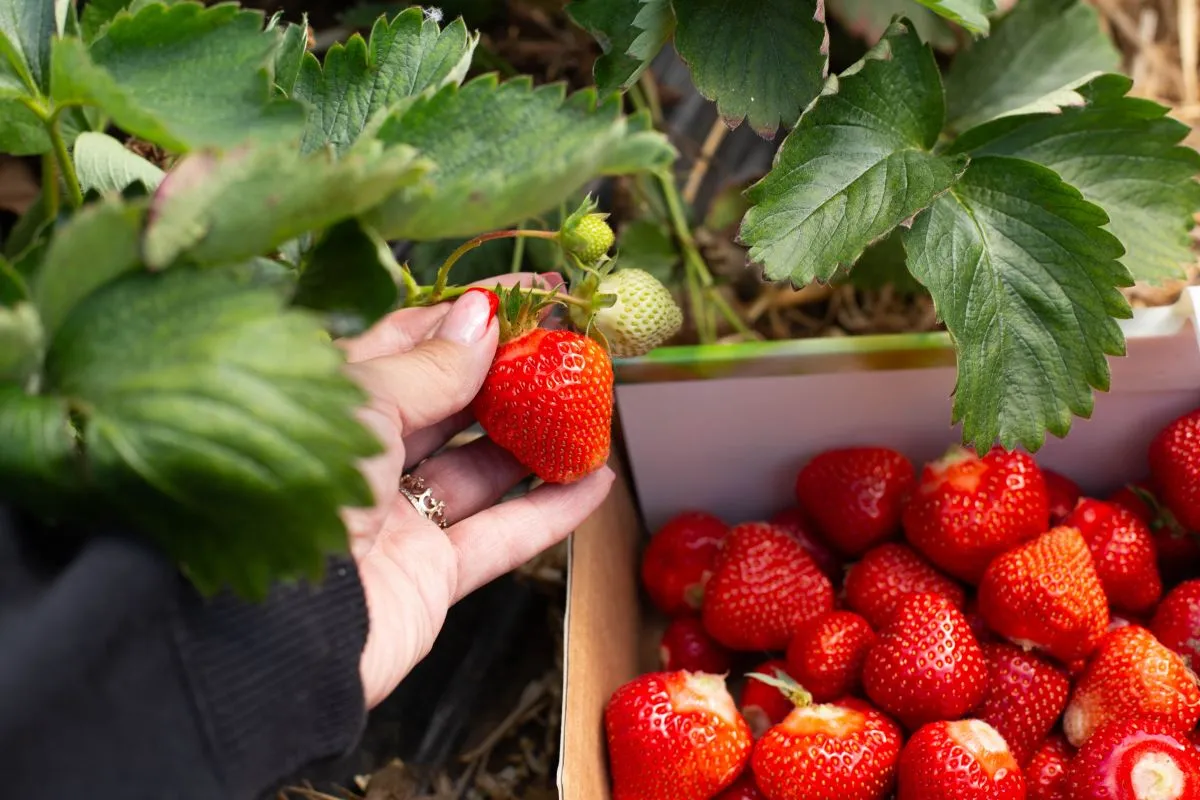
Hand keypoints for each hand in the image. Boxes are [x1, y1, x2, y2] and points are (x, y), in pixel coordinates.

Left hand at [337, 273, 615, 707]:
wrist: (274, 624)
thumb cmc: (299, 487)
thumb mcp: (364, 402)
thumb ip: (432, 365)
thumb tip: (483, 316)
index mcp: (332, 404)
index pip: (409, 342)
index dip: (470, 315)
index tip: (530, 292)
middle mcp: (363, 458)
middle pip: (451, 404)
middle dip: (510, 373)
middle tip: (569, 343)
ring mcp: (398, 519)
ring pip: (480, 469)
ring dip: (537, 441)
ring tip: (588, 405)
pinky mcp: (430, 576)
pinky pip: (502, 536)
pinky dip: (551, 511)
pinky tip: (596, 481)